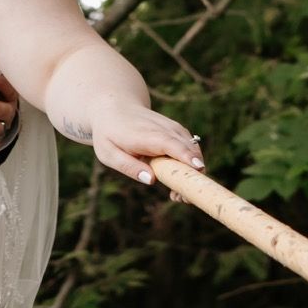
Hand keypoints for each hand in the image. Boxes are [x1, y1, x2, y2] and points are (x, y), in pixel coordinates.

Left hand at [91, 106, 205, 186]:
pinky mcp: (179, 132)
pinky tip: (176, 182)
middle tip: (180, 199)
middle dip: (191, 176)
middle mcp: (165, 129)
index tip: (198, 168)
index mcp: (147, 135)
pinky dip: (190, 166)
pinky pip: (191, 150)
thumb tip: (151, 180)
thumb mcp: (109, 154)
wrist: (116, 109)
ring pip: (194, 152)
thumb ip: (129, 167)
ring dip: (191, 174)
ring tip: (176, 196)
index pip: (171, 144)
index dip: (185, 156)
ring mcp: (175, 129)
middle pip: (189, 151)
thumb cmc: (110, 134)